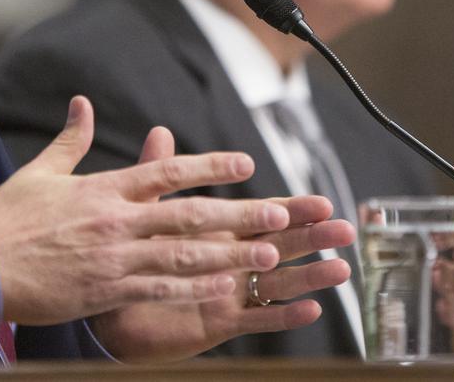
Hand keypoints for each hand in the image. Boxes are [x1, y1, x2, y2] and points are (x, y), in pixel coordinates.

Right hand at [0, 96, 289, 325]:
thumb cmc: (6, 220)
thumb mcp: (39, 172)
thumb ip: (70, 140)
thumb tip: (81, 102)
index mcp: (104, 190)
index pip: (167, 171)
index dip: (210, 165)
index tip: (246, 162)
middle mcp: (117, 222)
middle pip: (188, 215)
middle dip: (238, 213)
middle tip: (279, 212)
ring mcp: (115, 260)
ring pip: (184, 257)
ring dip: (229, 255)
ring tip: (267, 254)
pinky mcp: (107, 292)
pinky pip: (160, 292)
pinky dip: (195, 292)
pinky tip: (224, 291)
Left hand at [89, 127, 355, 361]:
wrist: (107, 304)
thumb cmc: (132, 255)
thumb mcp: (146, 212)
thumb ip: (158, 174)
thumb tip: (159, 131)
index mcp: (219, 232)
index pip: (262, 217)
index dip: (293, 210)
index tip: (323, 202)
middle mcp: (231, 261)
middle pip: (280, 247)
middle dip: (313, 238)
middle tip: (346, 229)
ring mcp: (229, 293)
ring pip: (276, 283)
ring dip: (309, 277)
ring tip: (340, 269)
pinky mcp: (218, 322)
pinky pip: (255, 320)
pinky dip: (283, 317)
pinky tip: (310, 309)